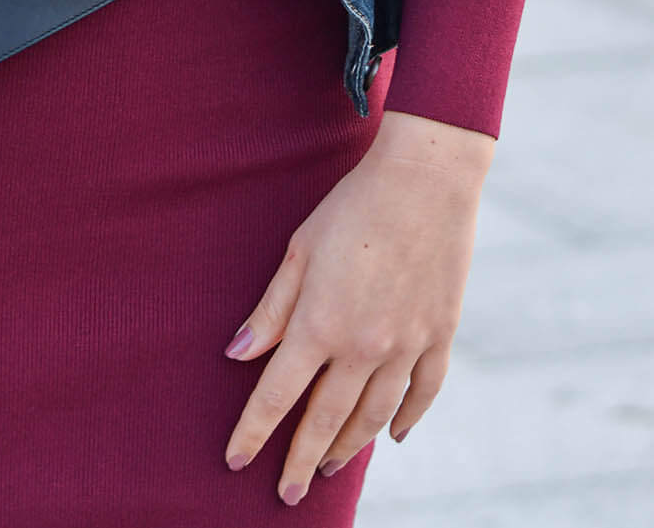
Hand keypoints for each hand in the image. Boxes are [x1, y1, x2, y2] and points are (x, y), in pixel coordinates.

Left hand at [222, 109, 493, 505]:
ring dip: (348, 448)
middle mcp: (364, 347)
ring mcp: (407, 347)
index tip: (235, 461)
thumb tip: (237, 356)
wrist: (425, 181)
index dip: (253, 432)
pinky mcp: (439, 336)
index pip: (277, 395)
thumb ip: (271, 310)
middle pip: (325, 420)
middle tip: (285, 494)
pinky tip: (393, 437)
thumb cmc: (351, 207)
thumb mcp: (300, 250)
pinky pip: (422, 394)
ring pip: (373, 417)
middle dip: (301, 460)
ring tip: (328, 469)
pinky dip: (407, 419)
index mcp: (321, 324)